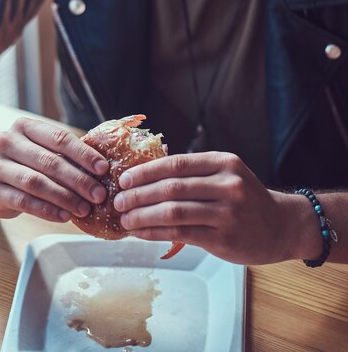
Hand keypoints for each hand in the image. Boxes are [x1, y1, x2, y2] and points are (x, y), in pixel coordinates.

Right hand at [0, 117, 108, 222]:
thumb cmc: (26, 162)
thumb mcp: (42, 149)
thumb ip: (65, 154)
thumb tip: (102, 169)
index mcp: (25, 126)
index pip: (59, 138)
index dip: (83, 154)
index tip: (103, 169)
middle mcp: (7, 142)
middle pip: (49, 162)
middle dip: (78, 180)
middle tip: (98, 194)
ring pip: (36, 183)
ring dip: (65, 197)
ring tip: (84, 208)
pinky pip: (24, 202)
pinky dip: (47, 210)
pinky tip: (64, 216)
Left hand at [113, 151, 313, 264]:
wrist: (281, 226)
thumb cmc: (246, 198)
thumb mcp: (226, 174)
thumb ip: (193, 172)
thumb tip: (146, 172)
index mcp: (223, 163)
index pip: (176, 163)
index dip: (146, 171)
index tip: (125, 179)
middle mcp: (227, 184)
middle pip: (171, 188)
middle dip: (139, 194)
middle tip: (119, 201)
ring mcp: (227, 212)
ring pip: (173, 212)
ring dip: (143, 216)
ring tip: (125, 219)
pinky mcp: (223, 238)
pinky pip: (181, 234)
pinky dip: (155, 232)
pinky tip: (141, 233)